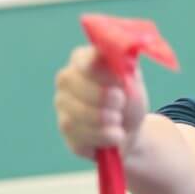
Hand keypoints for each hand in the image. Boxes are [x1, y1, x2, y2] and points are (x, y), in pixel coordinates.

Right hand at [54, 46, 148, 160]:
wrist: (129, 130)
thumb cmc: (129, 99)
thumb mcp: (132, 79)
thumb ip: (121, 65)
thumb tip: (110, 56)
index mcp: (81, 60)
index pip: (84, 60)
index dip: (104, 74)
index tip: (120, 83)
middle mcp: (66, 80)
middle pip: (80, 87)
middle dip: (108, 99)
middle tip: (121, 103)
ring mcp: (62, 106)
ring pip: (81, 113)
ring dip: (108, 120)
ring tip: (119, 120)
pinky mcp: (66, 132)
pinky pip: (83, 136)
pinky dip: (105, 137)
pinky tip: (114, 134)